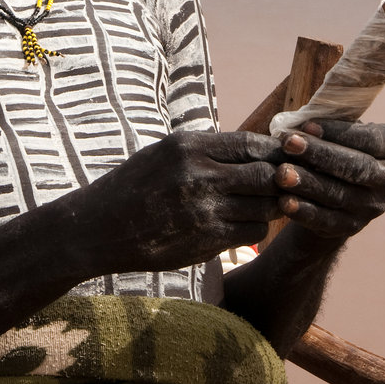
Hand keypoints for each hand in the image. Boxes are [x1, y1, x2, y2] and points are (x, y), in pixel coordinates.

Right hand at [68, 130, 285, 275]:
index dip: (274, 151)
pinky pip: (251, 232)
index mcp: (189, 146)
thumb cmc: (136, 185)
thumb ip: (208, 150)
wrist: (101, 226)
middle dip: (280, 179)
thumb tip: (256, 147)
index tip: (282, 156)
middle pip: (266, 175)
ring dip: (271, 206)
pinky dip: (255, 228)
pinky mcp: (206, 240)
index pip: (251, 143)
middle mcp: (199, 175)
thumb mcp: (167, 152)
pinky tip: (243, 224)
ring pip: (264, 206)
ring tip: (264, 204)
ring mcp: (203, 210)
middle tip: (284, 183)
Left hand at [271, 119, 384, 239]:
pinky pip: (328, 220)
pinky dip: (305, 211)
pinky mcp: (354, 226)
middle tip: (288, 144)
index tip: (305, 125)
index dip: (336, 132)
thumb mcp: (341, 129)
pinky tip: (285, 201)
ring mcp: (374, 206)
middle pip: (356, 167)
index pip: (368, 139)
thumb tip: (298, 122)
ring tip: (281, 173)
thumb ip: (328, 122)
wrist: (338, 187)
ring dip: (308, 183)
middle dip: (319, 154)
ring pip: (340, 194)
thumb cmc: (337, 144)